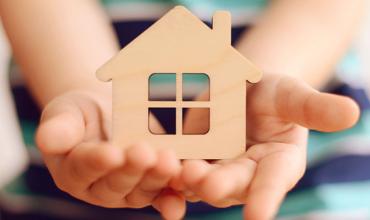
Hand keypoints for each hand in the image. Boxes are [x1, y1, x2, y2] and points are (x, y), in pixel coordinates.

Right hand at [36, 90, 184, 219]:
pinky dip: (173, 196)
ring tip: (168, 161)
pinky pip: (163, 195)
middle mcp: (101, 187)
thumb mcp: (66, 113)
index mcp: (74, 171)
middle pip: (116, 183)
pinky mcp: (152, 186)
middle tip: (144, 154)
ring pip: (143, 190)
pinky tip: (184, 191)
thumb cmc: (83, 114)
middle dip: (131, 169)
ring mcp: (129, 190)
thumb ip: (59, 127)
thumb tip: (46, 139)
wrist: (108, 114)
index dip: (96, 162)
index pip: (83, 168)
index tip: (110, 152)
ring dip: (156, 178)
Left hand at [178, 74, 359, 218]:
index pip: (273, 183)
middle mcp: (245, 173)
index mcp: (276, 164)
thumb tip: (352, 113)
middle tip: (206, 182)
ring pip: (201, 179)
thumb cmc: (272, 94)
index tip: (259, 216)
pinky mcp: (191, 157)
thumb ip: (313, 108)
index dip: (267, 198)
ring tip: (179, 171)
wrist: (240, 88)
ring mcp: (215, 166)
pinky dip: (168, 169)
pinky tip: (156, 163)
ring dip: (189, 180)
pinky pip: (177, 167)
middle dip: (220, 185)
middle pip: (232, 184)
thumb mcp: (290, 95)